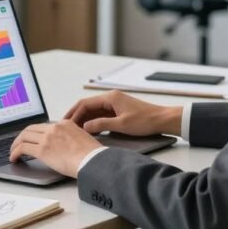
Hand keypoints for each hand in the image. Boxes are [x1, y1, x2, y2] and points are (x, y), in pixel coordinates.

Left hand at [8, 120, 103, 177]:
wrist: (93, 161)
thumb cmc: (93, 155)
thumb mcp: (83, 139)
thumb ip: (71, 138)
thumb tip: (65, 146)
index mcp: (64, 124)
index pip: (43, 126)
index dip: (34, 133)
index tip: (31, 138)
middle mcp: (54, 128)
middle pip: (30, 129)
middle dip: (22, 137)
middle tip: (17, 144)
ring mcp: (47, 138)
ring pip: (24, 137)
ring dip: (15, 145)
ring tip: (13, 152)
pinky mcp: (42, 150)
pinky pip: (22, 148)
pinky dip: (15, 153)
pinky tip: (14, 158)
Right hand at [64, 90, 181, 136]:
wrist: (163, 120)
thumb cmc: (145, 120)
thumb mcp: (121, 124)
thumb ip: (101, 125)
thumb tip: (85, 127)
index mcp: (110, 98)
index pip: (85, 104)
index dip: (74, 113)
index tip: (66, 123)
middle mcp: (111, 99)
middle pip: (87, 106)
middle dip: (75, 116)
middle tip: (65, 126)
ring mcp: (115, 105)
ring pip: (93, 111)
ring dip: (83, 119)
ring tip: (73, 130)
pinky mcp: (118, 112)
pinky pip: (101, 115)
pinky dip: (93, 122)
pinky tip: (88, 130)